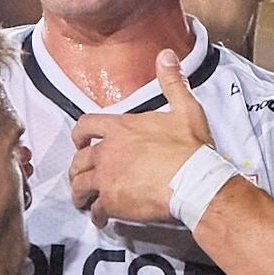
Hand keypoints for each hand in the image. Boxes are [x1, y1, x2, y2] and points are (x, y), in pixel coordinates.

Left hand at [67, 53, 220, 224]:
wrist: (195, 183)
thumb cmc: (191, 150)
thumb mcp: (186, 110)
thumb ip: (172, 82)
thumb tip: (166, 55)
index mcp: (121, 128)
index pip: (86, 125)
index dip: (79, 135)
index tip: (79, 143)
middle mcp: (107, 151)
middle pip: (78, 160)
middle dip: (78, 169)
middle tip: (83, 176)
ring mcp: (107, 177)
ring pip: (80, 185)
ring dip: (81, 193)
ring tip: (85, 200)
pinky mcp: (112, 201)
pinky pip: (96, 210)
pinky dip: (97, 215)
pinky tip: (102, 219)